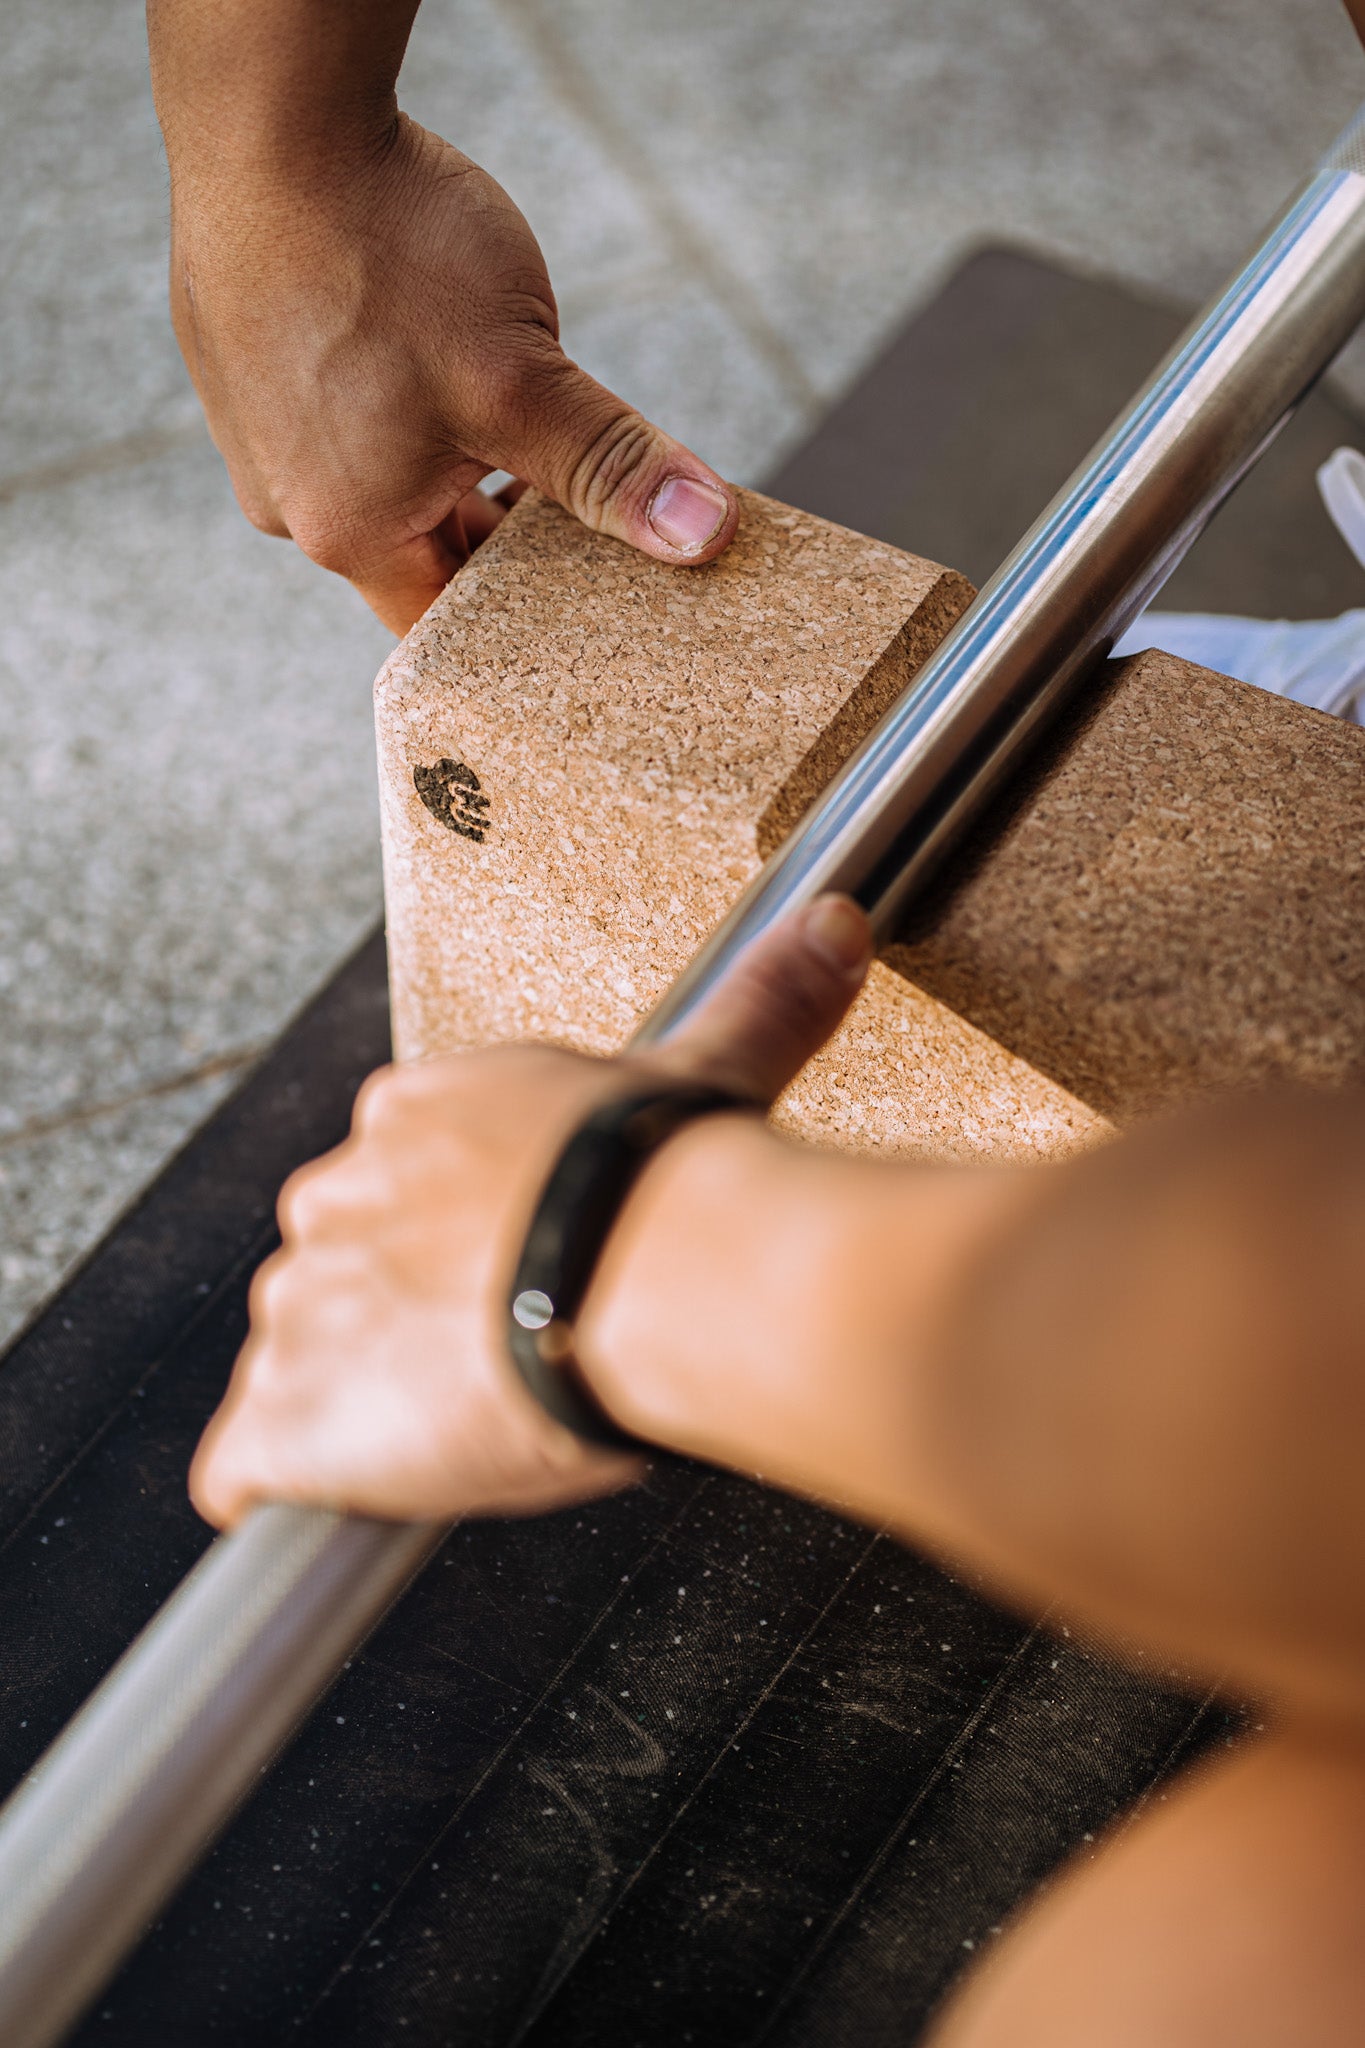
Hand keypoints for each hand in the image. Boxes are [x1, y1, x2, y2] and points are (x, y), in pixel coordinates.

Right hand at [165, 114, 738, 633]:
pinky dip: (402, 400)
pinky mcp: (247, 364)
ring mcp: (256, 431)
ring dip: (458, 455)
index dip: (527, 620)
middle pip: (421, 551)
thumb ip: (612, 465)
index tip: (593, 594)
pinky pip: (343, 414)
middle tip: (580, 495)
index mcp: (347, 534)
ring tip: (514, 405)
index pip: (452, 627)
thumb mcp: (524, 374)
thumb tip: (705, 533)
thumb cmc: (385, 251)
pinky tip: (440, 346)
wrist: (266, 116)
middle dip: (503, 526)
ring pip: (386, 477)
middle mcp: (288, 501)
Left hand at [190, 897, 872, 1527]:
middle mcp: (338, 1197)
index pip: (399, 1186)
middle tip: (501, 1361)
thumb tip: (830, 925)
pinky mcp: (286, 1414)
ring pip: (301, 1362)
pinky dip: (285, 1488)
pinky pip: (245, 1463)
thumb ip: (758, 1002)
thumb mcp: (708, 1073)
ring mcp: (303, 1307)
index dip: (459, 1245)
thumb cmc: (674, 1186)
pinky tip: (333, 1507)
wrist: (654, 1272)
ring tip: (459, 1434)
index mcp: (418, 1115)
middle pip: (342, 1271)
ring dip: (358, 1402)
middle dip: (402, 1319)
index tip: (514, 1275)